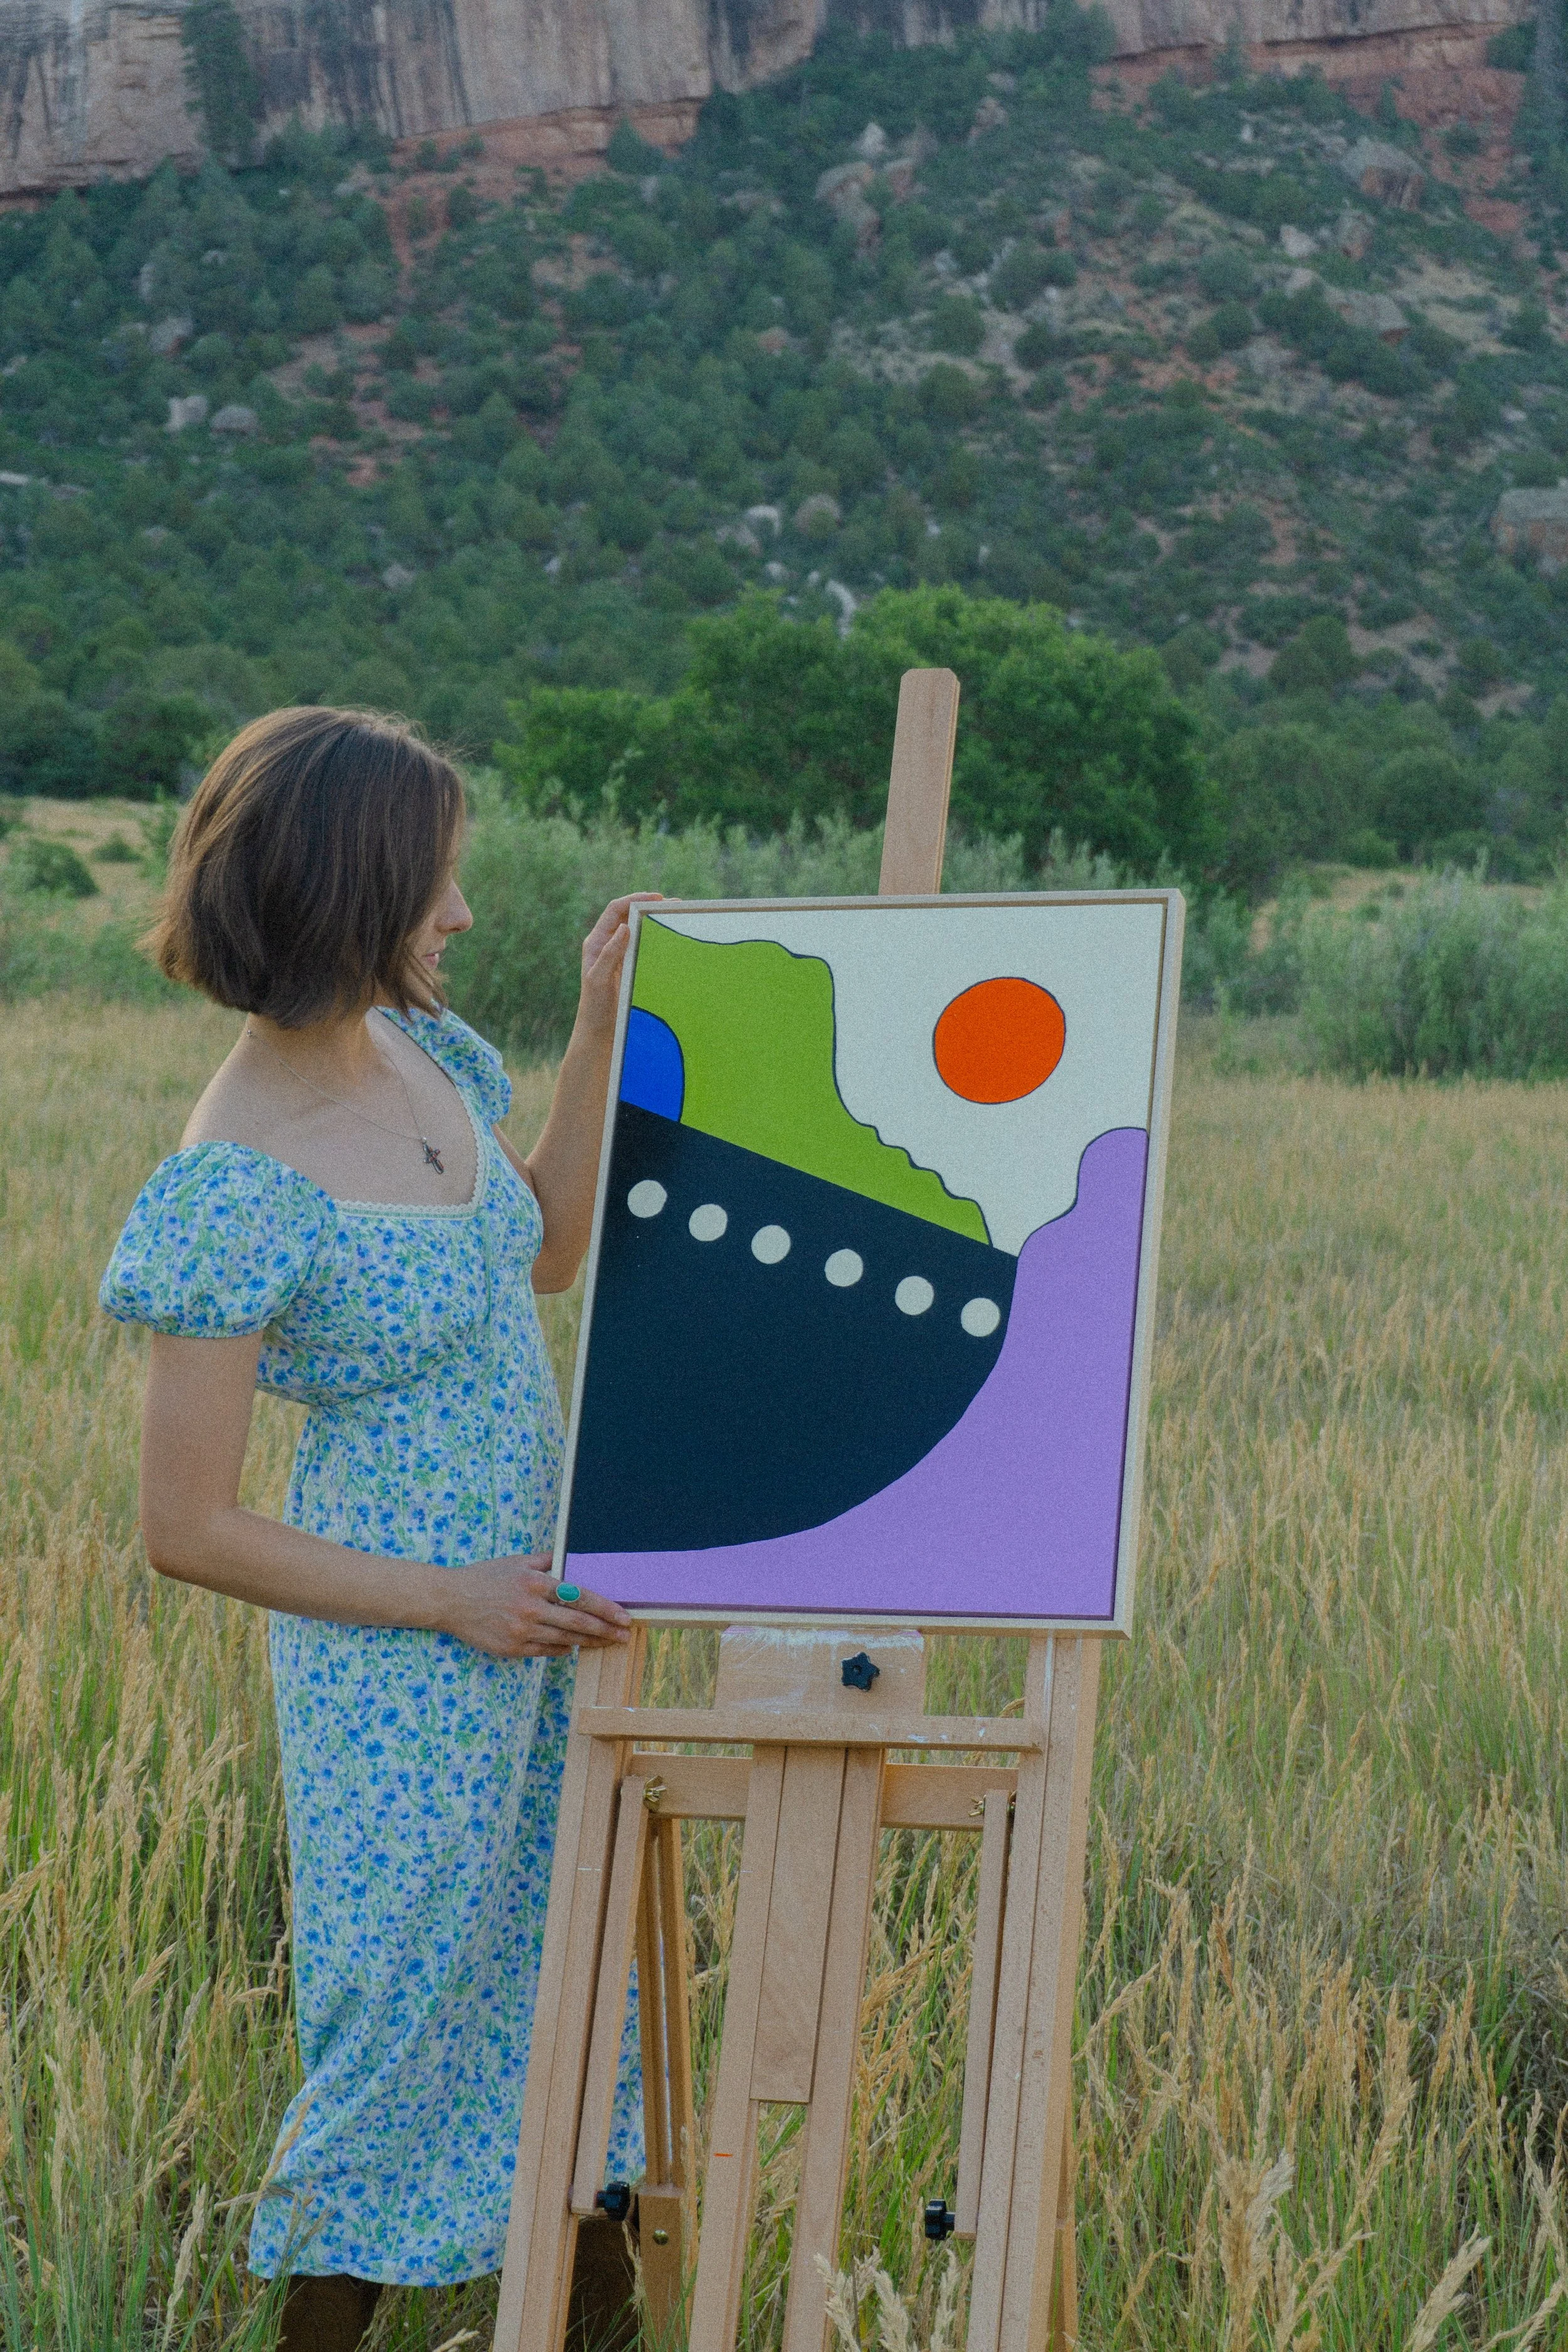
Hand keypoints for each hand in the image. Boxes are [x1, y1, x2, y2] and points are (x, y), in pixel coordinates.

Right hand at [436, 1553, 632, 1657]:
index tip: (623, 1616)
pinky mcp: (512, 1648)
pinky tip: (575, 1646)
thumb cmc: (485, 1577)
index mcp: (535, 1583)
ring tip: (607, 1643)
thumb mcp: (516, 1561)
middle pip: (578, 1623)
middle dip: (606, 1630)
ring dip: (589, 1642)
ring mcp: (521, 1631)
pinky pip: (546, 1651)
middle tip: (625, 1635)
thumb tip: (569, 1558)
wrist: (450, 1600)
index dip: (605, 1608)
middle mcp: (530, 1608)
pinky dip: (563, 1649)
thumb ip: (546, 1560)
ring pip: (565, 1640)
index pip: (579, 1597)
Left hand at [576, 893, 662, 1039]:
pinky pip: (645, 946)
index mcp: (596, 942)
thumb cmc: (595, 1007)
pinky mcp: (631, 967)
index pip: (615, 910)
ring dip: (656, 921)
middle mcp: (608, 944)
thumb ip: (609, 954)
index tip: (656, 898)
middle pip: (629, 915)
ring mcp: (621, 955)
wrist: (599, 1033)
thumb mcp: (598, 980)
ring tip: (677, 917)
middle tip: (674, 905)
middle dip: (650, 906)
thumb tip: (625, 926)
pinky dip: (658, 938)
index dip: (634, 899)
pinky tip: (673, 939)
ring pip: (639, 930)